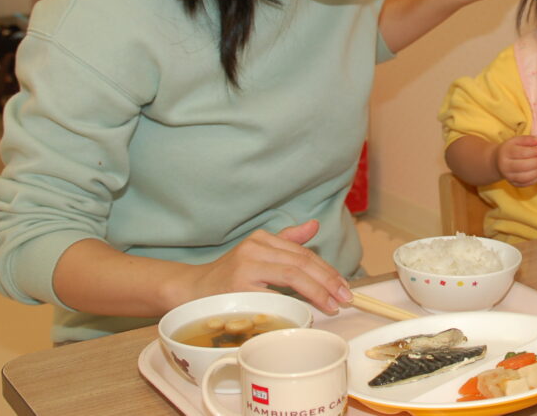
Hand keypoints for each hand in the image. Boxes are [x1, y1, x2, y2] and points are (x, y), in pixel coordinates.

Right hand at [186, 220, 351, 314]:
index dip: (327, 270)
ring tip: (332, 304)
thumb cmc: (228, 277)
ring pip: (293, 275)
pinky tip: (307, 310)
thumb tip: (314, 225)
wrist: (191, 291)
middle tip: (345, 297)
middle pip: (302, 263)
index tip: (343, 285)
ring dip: (318, 291)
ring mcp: (246, 266)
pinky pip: (274, 294)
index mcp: (262, 238)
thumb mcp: (258, 253)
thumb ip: (287, 241)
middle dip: (328, 281)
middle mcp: (255, 248)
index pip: (303, 253)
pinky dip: (294, 302)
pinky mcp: (239, 287)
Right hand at [496, 135, 536, 186]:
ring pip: (525, 177)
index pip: (522, 153)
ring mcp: (508, 176)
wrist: (498, 161)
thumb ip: (527, 139)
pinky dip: (536, 179)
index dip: (535, 152)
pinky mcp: (513, 184)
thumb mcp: (516, 141)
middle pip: (523, 166)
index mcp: (505, 153)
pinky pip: (526, 184)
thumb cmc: (510, 149)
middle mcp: (505, 166)